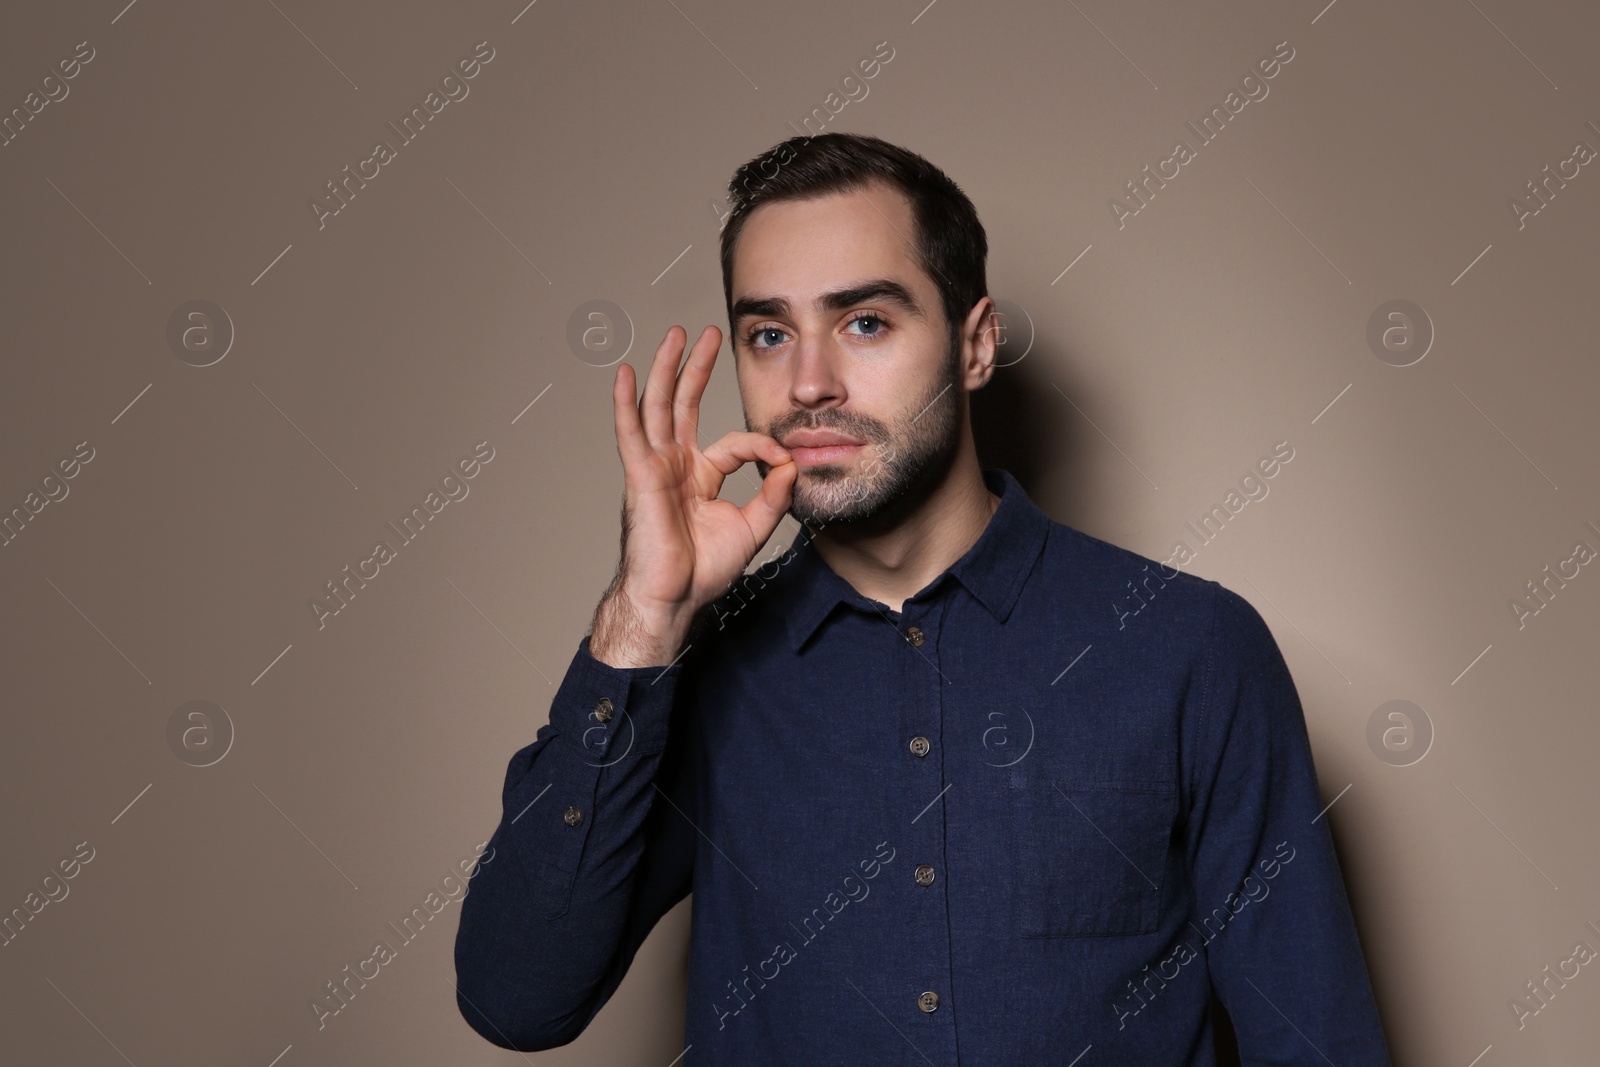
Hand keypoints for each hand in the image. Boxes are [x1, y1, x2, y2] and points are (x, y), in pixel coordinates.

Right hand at [590, 325, 795, 665]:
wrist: (674, 598)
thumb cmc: (702, 570)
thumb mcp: (751, 527)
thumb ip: (772, 495)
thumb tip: (790, 465)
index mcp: (701, 476)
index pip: (735, 443)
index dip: (763, 448)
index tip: (785, 461)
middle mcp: (676, 465)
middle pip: (686, 405)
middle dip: (698, 368)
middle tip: (708, 334)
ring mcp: (656, 467)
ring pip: (660, 407)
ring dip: (668, 369)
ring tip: (676, 335)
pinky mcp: (641, 477)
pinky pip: (631, 433)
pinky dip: (626, 403)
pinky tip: (624, 374)